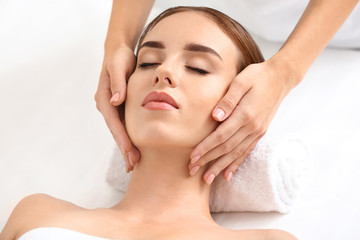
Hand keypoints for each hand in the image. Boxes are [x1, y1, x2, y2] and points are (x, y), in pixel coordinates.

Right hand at [94, 46, 139, 171]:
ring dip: (126, 146)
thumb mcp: (119, 65)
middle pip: (116, 130)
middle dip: (124, 148)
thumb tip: (116, 101)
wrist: (119, 50)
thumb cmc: (120, 56)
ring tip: (133, 163)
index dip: (122, 138)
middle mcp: (107, 105)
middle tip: (132, 165)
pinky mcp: (120, 106)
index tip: (130, 152)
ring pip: (120, 130)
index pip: (114, 122)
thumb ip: (118, 82)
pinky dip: (129, 137)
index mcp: (104, 97)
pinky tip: (135, 148)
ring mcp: (112, 107)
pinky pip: (124, 124)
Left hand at [188, 59, 295, 183]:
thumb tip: (215, 117)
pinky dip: (236, 164)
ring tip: (207, 179)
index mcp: (245, 114)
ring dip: (220, 167)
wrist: (281, 78)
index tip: (192, 156)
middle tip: (192, 170)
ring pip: (236, 154)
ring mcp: (257, 132)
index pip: (221, 136)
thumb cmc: (257, 76)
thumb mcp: (241, 81)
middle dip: (208, 160)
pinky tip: (228, 174)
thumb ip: (228, 100)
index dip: (206, 148)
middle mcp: (252, 127)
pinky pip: (247, 152)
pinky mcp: (260, 133)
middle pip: (226, 149)